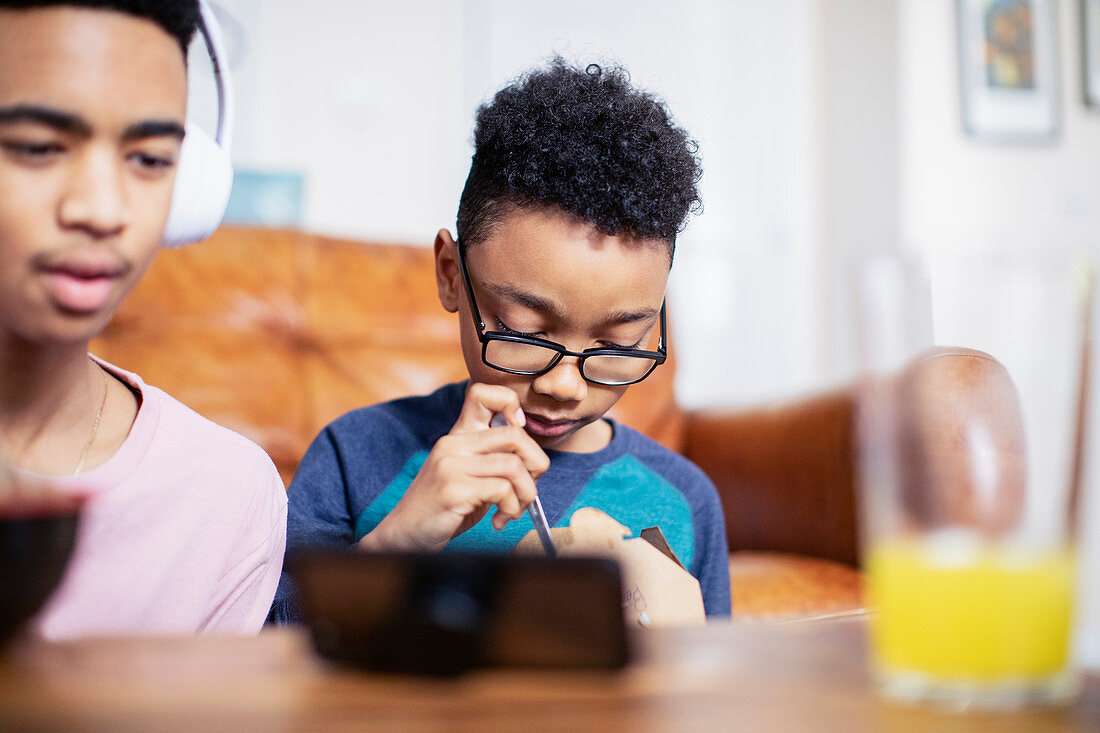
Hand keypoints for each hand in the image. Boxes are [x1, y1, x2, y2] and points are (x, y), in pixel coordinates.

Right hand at [358, 383, 548, 552]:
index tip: (516, 440)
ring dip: (525, 495)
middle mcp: (454, 444)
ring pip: (514, 466)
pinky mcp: (453, 489)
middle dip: (536, 465)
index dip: (511, 406)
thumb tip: (535, 460)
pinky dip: (511, 509)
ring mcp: (451, 465)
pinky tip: (499, 520)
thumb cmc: (443, 508)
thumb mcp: (468, 475)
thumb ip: (493, 460)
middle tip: (527, 489)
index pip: (483, 394)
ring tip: (513, 511)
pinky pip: (502, 490)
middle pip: (515, 435)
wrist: (404, 534)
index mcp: (458, 435)